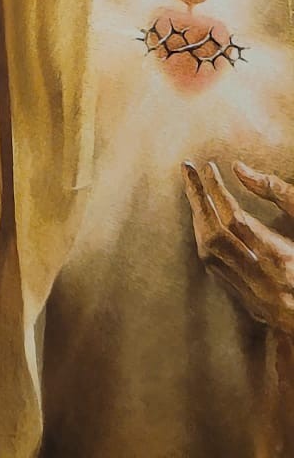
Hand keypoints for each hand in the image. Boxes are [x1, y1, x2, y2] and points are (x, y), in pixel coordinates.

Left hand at [184, 160, 293, 337]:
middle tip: (187, 170)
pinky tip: (204, 223)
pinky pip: (215, 268)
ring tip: (194, 192)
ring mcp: (253, 294)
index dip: (216, 189)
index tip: (207, 167)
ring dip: (198, 220)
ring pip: (209, 254)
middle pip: (214, 235)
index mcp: (279, 256)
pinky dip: (206, 241)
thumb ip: (281, 195)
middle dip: (197, 199)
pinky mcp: (250, 303)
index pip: (235, 219)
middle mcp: (261, 276)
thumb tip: (239, 169)